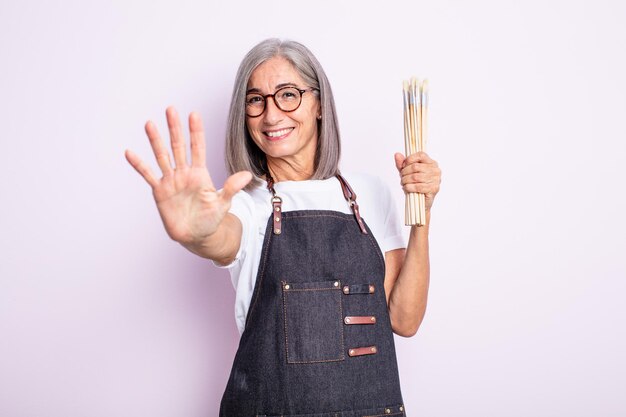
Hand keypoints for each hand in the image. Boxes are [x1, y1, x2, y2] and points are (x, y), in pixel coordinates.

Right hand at [125, 106, 251, 244]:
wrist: (197, 235)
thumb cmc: (211, 219)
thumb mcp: (223, 203)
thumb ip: (231, 188)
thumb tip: (246, 175)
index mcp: (200, 173)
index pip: (198, 147)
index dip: (195, 131)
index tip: (193, 114)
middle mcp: (184, 173)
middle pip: (178, 146)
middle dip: (175, 128)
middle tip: (170, 109)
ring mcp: (171, 180)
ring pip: (162, 156)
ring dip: (155, 140)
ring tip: (149, 123)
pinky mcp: (160, 191)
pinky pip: (148, 175)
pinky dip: (139, 165)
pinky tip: (130, 152)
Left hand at [394, 151, 440, 211]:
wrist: (419, 203)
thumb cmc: (415, 186)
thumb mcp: (407, 173)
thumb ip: (402, 164)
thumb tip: (397, 154)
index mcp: (431, 163)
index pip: (421, 155)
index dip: (409, 159)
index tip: (403, 166)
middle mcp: (436, 170)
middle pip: (415, 167)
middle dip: (404, 173)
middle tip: (402, 178)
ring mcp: (436, 179)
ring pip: (415, 177)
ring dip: (405, 181)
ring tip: (403, 183)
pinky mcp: (434, 189)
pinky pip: (418, 186)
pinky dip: (409, 187)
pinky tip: (406, 188)